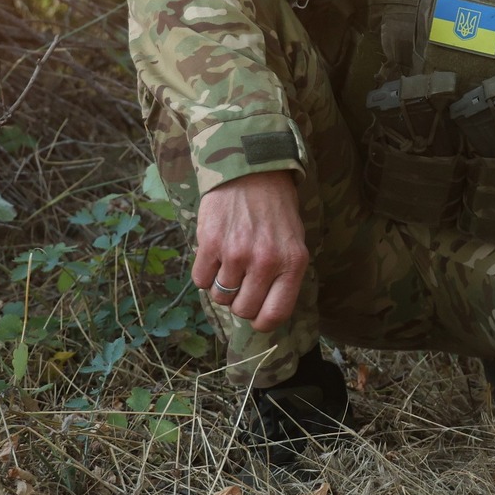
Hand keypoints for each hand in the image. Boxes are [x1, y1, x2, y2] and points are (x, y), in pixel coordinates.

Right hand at [192, 170, 308, 331]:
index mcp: (292, 264)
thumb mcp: (294, 242)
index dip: (262, 322)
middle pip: (243, 309)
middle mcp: (266, 262)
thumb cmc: (276, 210)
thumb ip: (283, 276)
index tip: (256, 317)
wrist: (252, 172)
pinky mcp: (210, 244)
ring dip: (222, 286)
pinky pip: (200, 280)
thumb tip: (265, 311)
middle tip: (242, 282)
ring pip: (220, 297)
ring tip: (230, 263)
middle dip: (239, 302)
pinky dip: (205, 273)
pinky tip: (215, 255)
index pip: (275, 314)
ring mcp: (237, 254)